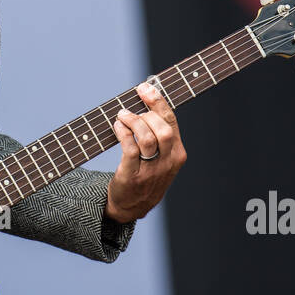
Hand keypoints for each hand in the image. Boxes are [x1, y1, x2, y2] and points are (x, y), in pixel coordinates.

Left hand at [106, 81, 187, 222]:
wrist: (132, 206)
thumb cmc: (146, 175)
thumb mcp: (161, 158)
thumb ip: (159, 135)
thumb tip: (146, 100)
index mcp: (178, 154)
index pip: (171, 122)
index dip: (158, 101)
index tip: (145, 87)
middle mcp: (168, 163)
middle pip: (162, 129)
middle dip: (145, 114)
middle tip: (129, 110)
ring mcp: (151, 171)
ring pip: (147, 138)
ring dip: (132, 122)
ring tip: (121, 116)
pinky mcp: (133, 176)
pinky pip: (130, 149)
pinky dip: (123, 133)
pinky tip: (117, 127)